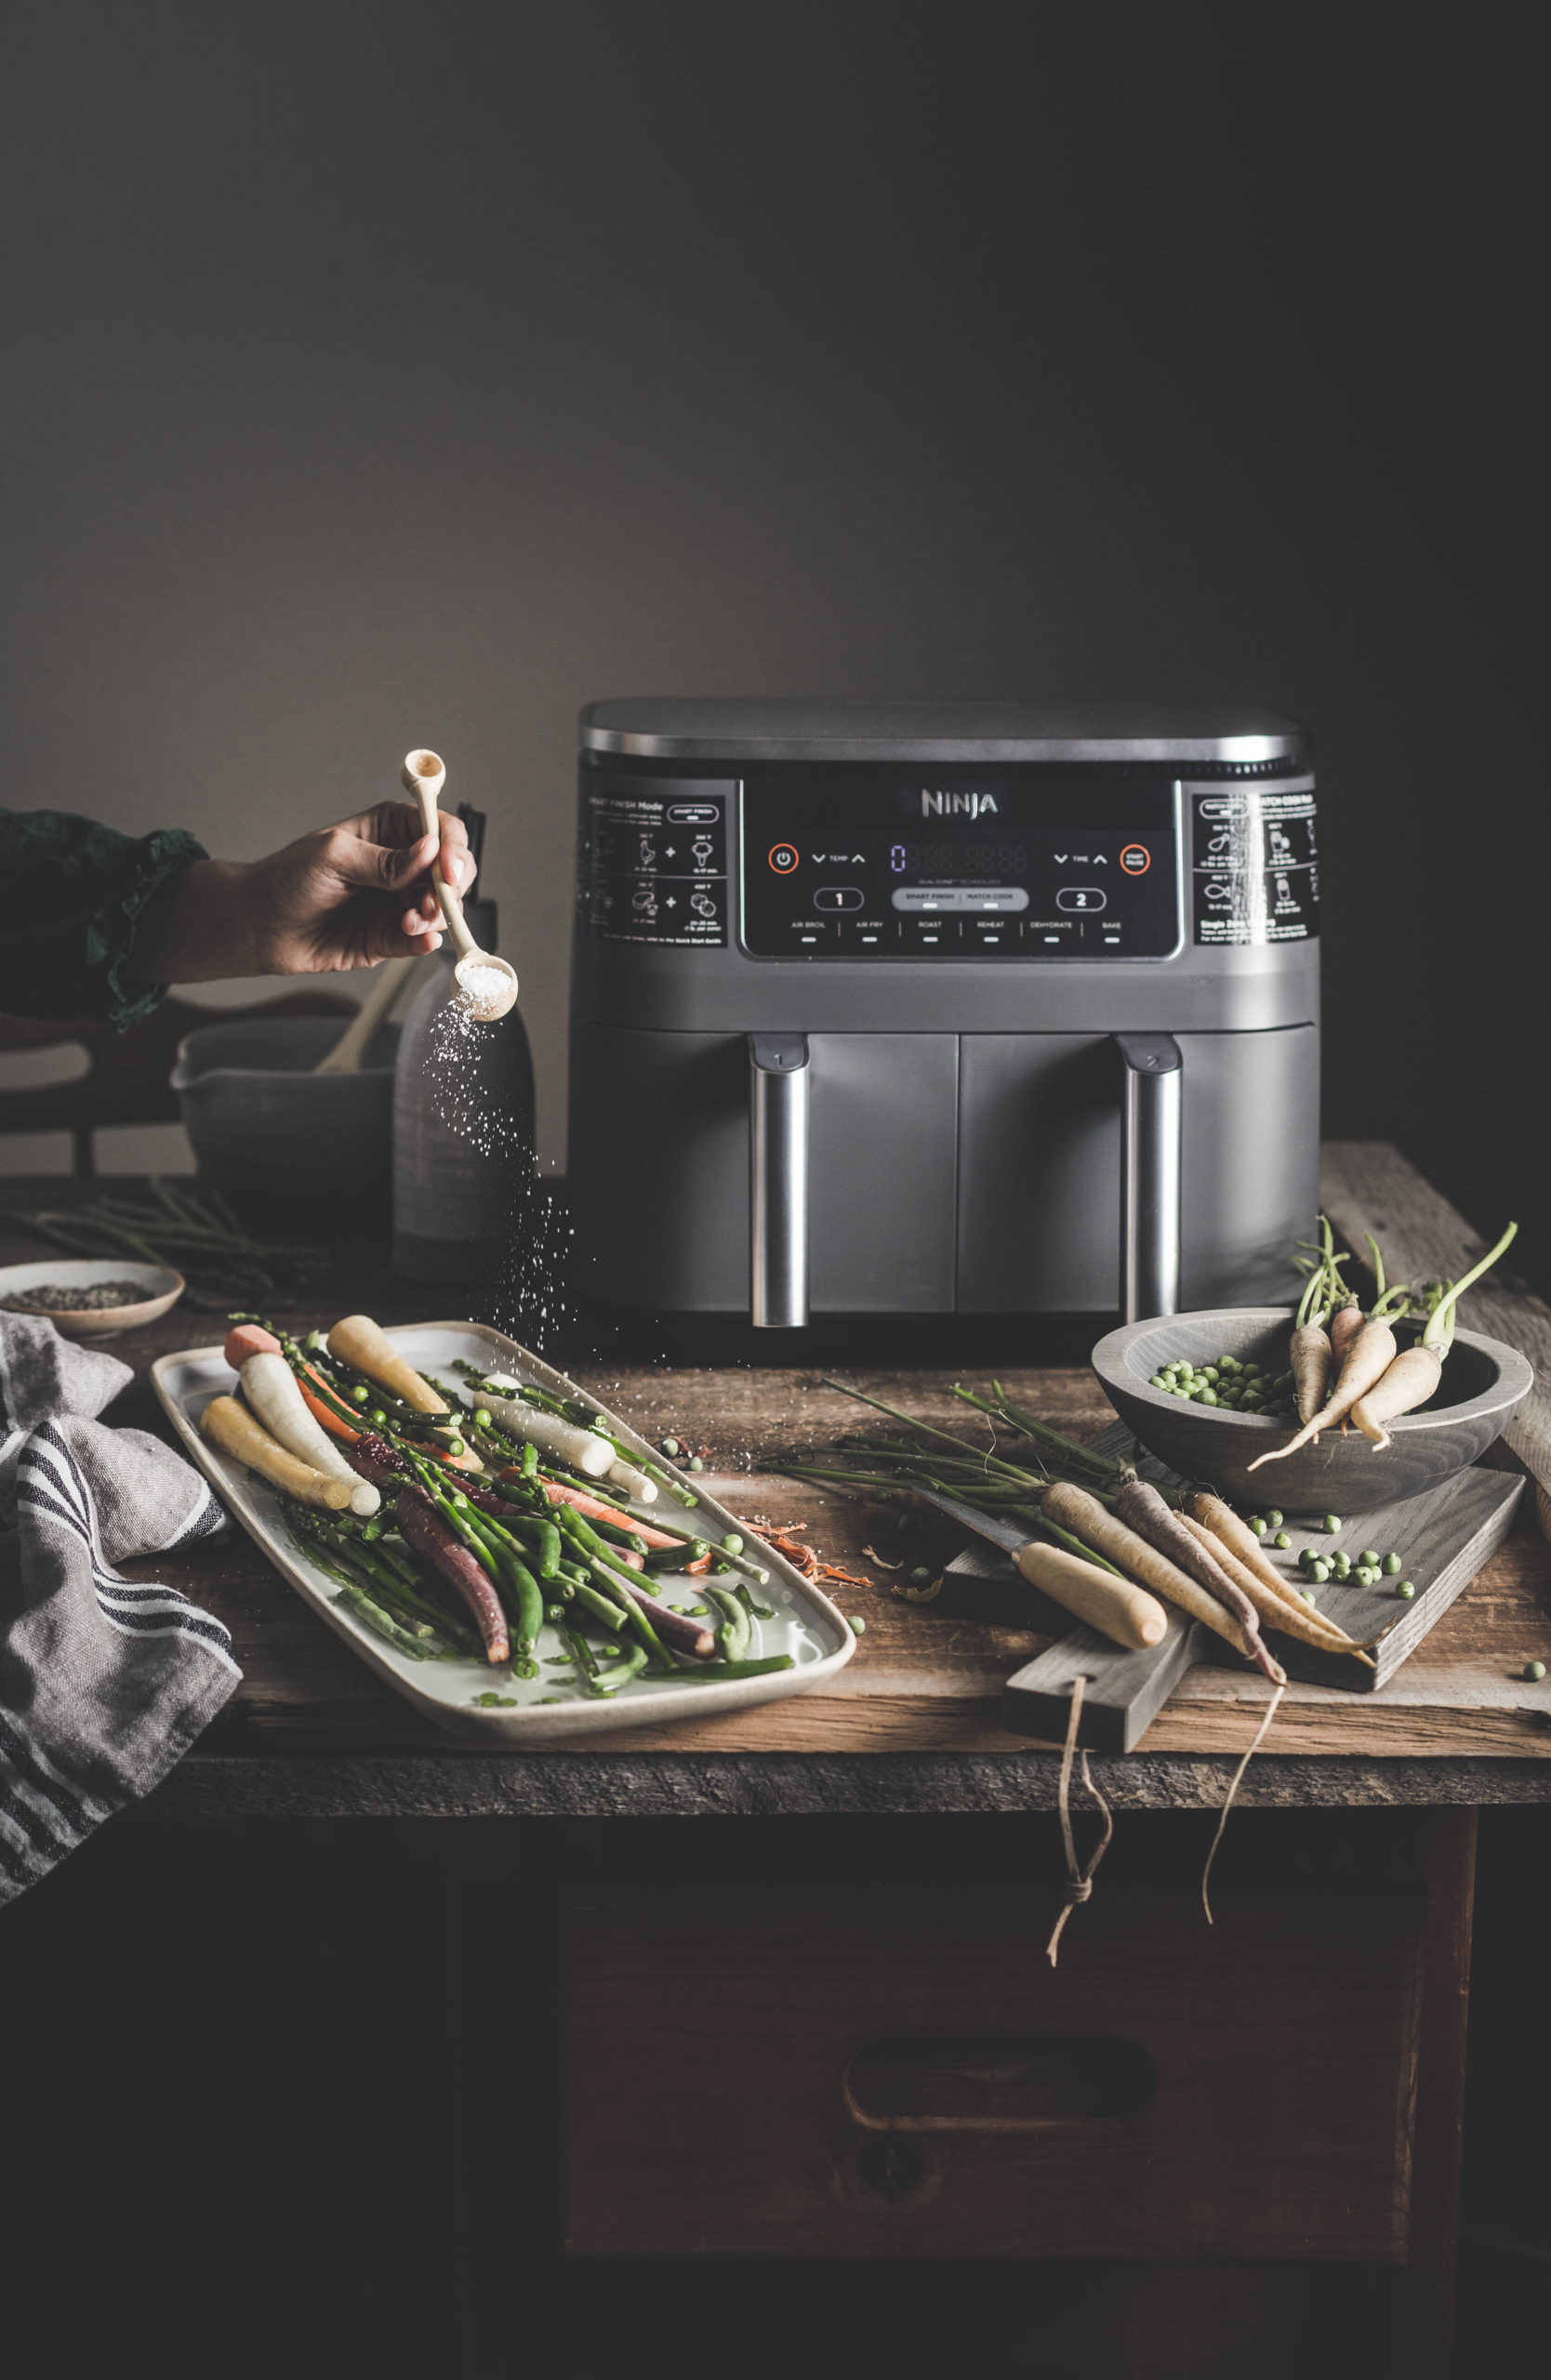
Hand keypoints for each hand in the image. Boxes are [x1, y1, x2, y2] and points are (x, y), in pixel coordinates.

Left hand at [130, 803, 477, 981]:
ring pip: (442, 907)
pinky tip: (419, 940)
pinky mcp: (391, 936)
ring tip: (409, 921)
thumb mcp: (334, 857)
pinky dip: (426, 941)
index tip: (449, 868)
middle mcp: (401, 864)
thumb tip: (430, 852)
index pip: (440, 828)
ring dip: (435, 916)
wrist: (260, 926)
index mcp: (389, 830)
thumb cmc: (287, 879)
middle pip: (453, 870)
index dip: (452, 846)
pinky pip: (422, 940)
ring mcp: (398, 901)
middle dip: (450, 887)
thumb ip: (385, 861)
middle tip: (431, 901)